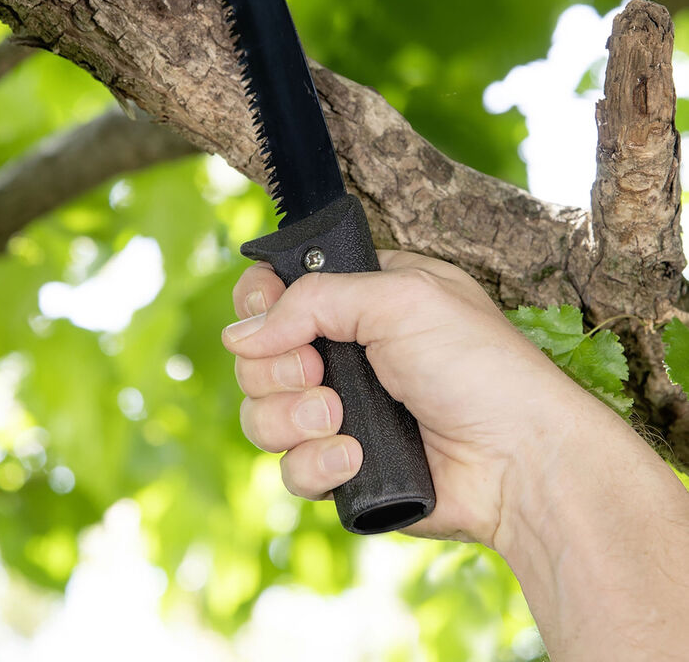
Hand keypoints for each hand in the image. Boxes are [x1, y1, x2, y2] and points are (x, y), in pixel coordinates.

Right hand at [222, 250, 584, 547]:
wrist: (520, 461)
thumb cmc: (478, 366)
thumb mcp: (400, 299)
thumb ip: (314, 300)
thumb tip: (240, 333)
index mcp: (362, 299)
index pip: (279, 291)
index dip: (262, 304)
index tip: (270, 316)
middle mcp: (346, 353)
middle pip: (258, 356)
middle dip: (280, 368)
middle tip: (321, 371)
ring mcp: (342, 411)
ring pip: (262, 414)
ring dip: (294, 417)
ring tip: (342, 419)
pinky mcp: (344, 466)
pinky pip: (290, 468)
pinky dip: (317, 464)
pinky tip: (357, 457)